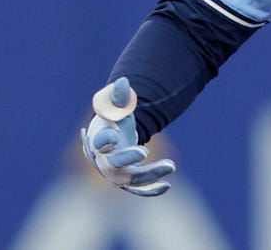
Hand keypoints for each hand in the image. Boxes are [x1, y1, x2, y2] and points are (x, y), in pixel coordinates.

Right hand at [80, 77, 175, 195]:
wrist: (114, 138)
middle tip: (146, 151)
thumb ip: (120, 97)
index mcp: (98, 141)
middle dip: (128, 158)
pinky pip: (138, 189)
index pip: (99, 142)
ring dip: (150, 174)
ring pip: (131, 179)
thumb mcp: (118, 107)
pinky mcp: (127, 182)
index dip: (104, 139)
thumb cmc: (115, 121)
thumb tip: (123, 81)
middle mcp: (104, 161)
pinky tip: (166, 187)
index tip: (115, 136)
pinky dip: (150, 190)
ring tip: (172, 165)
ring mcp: (115, 173)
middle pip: (115, 163)